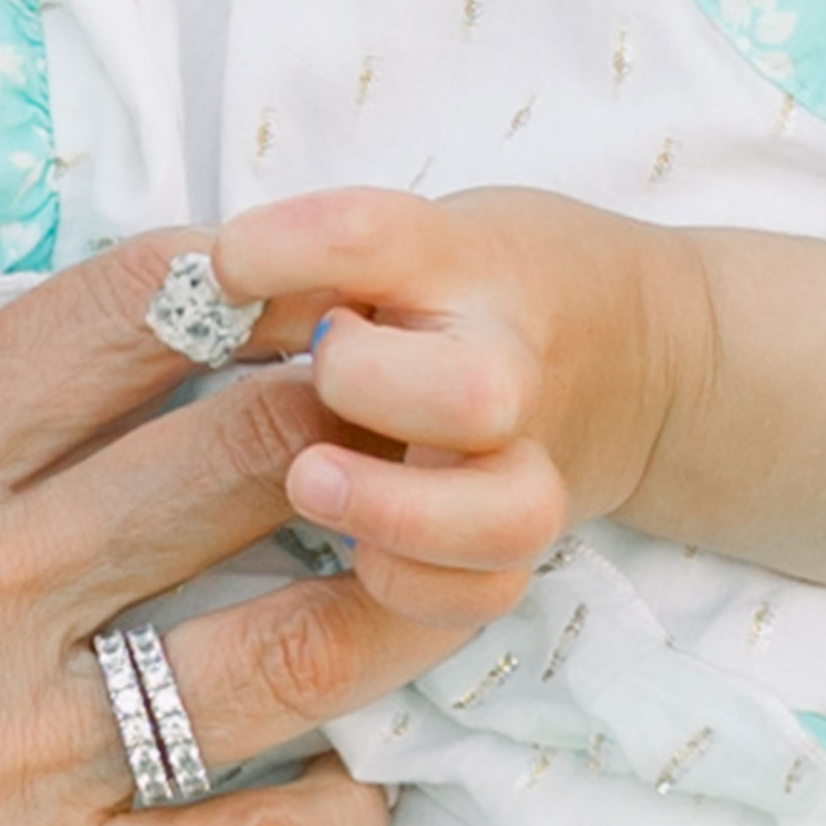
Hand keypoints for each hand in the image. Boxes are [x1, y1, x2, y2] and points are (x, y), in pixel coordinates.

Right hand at [0, 233, 433, 825]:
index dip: (233, 281)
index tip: (295, 272)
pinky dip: (333, 809)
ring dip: (389, 600)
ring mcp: (17, 751)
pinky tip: (344, 788)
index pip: (111, 324)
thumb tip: (37, 417)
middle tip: (429, 396)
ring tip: (442, 572)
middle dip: (353, 415)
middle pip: (236, 461)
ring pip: (287, 646)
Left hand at [197, 184, 687, 635]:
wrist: (638, 347)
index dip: (292, 248)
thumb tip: (187, 287)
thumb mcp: (402, 235)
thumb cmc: (466, 280)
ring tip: (311, 485)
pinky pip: (492, 590)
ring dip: (399, 513)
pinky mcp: (523, 534)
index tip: (226, 263)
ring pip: (508, 513)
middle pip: (470, 392)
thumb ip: (309, 257)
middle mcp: (503, 357)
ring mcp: (528, 454)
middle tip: (313, 376)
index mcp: (456, 260)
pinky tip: (359, 564)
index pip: (374, 237)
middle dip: (373, 393)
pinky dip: (424, 590)